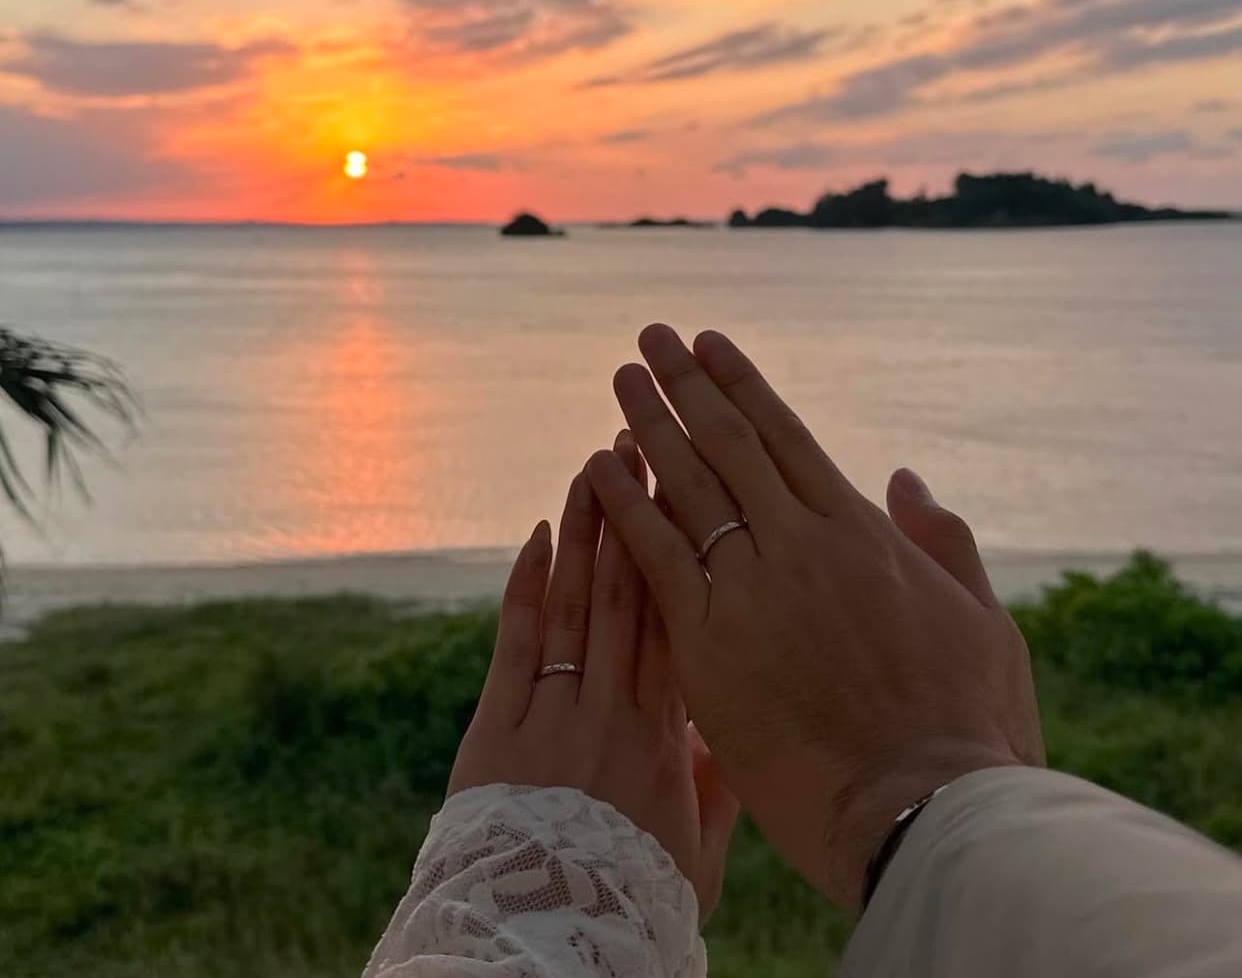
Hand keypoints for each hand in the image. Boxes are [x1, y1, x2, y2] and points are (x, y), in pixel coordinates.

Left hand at [449, 432, 739, 921]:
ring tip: (594, 465)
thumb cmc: (627, 903)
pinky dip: (528, 587)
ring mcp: (554, 715)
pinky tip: (541, 535)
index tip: (689, 495)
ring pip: (576, 605)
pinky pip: (517, 645)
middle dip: (636, 517)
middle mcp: (615, 712)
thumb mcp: (695, 855)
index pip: (679, 624)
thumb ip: (717, 785)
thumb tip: (733, 727)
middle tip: (643, 447)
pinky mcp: (496, 729)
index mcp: (668, 738)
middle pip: (630, 595)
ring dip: (587, 532)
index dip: (682, 554)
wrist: (543, 944)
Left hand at [585, 326, 1044, 911]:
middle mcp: (802, 544)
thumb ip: (944, 541)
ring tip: (620, 381)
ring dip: (649, 427)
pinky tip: (595, 468)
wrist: (924, 813)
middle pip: (729, 444)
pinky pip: (655, 556)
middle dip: (685, 385)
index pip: (787, 437)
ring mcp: (753, 589)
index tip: (710, 345)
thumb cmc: (966, 728)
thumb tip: (905, 479)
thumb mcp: (983, 621)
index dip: (742, 386)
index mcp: (863, 534)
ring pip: (688, 486)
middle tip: (650, 339)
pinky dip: (624, 507)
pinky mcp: (709, 645)